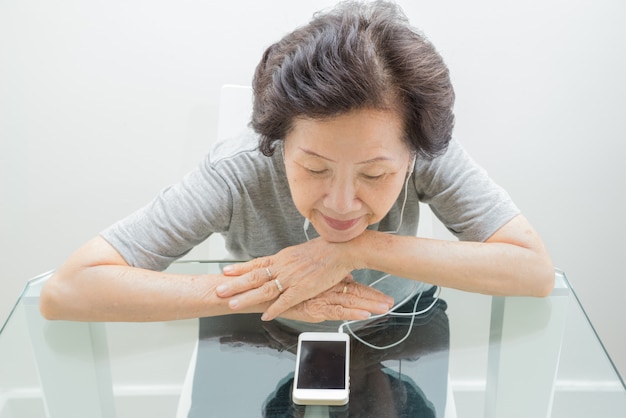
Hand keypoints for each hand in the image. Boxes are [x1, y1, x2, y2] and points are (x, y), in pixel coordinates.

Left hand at [216, 238, 393, 319]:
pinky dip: (274, 309)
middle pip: (254, 276)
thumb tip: (284, 263)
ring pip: (264, 289)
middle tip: (219, 289)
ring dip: (247, 298)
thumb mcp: (302, 252)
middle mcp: (283, 266)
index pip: (257, 263)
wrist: (342, 249)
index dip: (240, 268)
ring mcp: (292, 278)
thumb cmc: (327, 249)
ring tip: (232, 304)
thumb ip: (291, 260)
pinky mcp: (303, 289)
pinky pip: (285, 301)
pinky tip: (265, 316)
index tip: (225, 271)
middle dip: (235, 284)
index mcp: (283, 257)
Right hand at [280, 278, 393, 321]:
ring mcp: (322, 298)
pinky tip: (364, 315)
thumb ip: (333, 280)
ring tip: (384, 309)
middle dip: (375, 299)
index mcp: (328, 281)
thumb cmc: (289, 284)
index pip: (354, 286)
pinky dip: (352, 313)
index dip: (370, 292)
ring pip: (351, 302)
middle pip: (356, 293)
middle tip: (391, 303)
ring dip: (369, 306)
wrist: (269, 290)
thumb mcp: (312, 279)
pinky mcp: (316, 308)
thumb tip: (349, 278)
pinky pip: (337, 311)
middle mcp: (328, 288)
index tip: (384, 297)